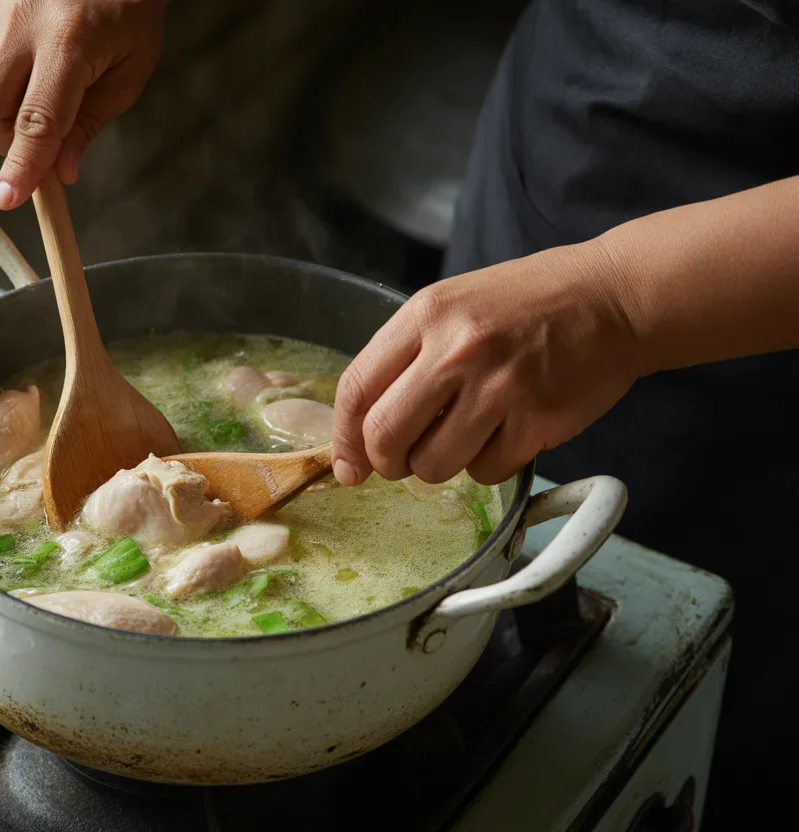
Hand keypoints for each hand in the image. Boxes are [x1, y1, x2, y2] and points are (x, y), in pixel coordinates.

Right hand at [0, 0, 165, 209]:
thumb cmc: (129, 8)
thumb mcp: (129, 71)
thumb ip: (91, 124)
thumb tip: (61, 172)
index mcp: (69, 41)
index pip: (36, 122)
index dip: (22, 167)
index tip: (8, 199)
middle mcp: (22, 24)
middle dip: (4, 144)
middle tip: (37, 146)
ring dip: (0, 117)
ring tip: (40, 101)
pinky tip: (30, 72)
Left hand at [332, 240, 643, 486]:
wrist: (614, 298)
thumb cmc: (527, 303)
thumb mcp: (453, 305)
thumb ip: (405, 358)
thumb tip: (361, 434)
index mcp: (426, 315)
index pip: (356, 388)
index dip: (344, 437)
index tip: (347, 463)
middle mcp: (456, 350)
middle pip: (385, 436)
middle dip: (385, 462)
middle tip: (400, 461)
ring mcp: (499, 388)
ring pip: (432, 466)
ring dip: (437, 467)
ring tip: (460, 438)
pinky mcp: (538, 422)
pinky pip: (485, 473)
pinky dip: (486, 466)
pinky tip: (503, 434)